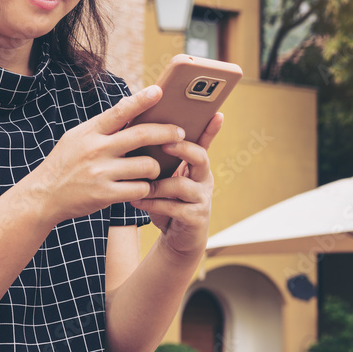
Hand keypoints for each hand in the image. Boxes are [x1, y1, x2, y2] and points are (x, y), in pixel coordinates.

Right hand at [29, 86, 184, 224]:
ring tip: (153, 168)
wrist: (43, 196)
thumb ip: (103, 125)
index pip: (120, 111)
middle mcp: (96, 149)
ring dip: (156, 166)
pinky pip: (140, 188)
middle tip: (180, 132)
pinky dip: (146, 187)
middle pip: (142, 135)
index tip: (159, 91)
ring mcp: (101, 173)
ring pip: (147, 164)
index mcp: (90, 132)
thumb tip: (128, 104)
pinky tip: (143, 186)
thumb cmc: (65, 163)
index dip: (141, 100)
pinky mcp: (105, 195)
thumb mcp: (77, 137)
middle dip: (167, 132)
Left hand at [133, 112, 223, 257]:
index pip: (205, 142)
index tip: (217, 113)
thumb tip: (135, 131)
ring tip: (140, 185)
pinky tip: (136, 201)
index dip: (211, 128)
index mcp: (196, 166)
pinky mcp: (195, 218)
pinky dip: (152, 204)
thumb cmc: (167, 202)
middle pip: (200, 157)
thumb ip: (160, 160)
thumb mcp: (165, 178)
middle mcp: (204, 179)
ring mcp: (202, 198)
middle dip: (183, 148)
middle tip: (164, 143)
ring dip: (158, 184)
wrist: (176, 238)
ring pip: (182, 185)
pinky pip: (173, 207)